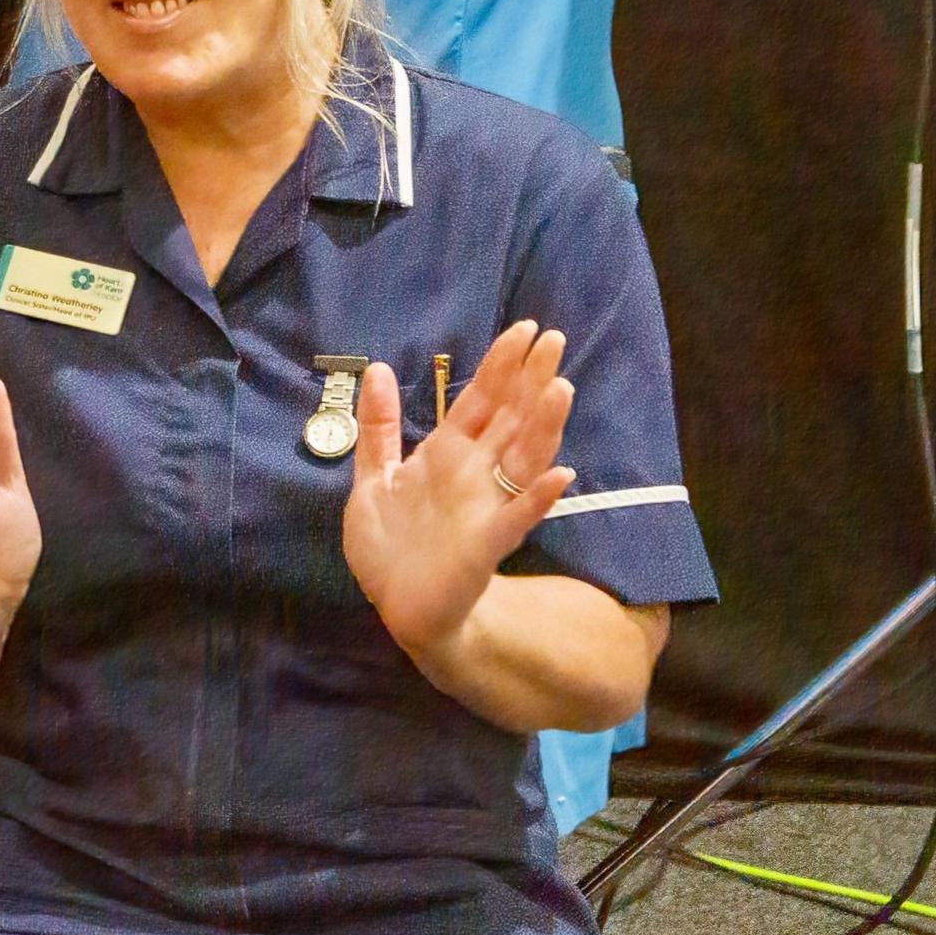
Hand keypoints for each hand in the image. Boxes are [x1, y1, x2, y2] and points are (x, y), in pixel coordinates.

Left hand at [342, 322, 576, 658]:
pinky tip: (560, 477)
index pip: (481, 400)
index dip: (501, 366)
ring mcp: (485, 508)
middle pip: (510, 418)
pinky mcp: (485, 545)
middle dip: (530, 379)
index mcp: (448, 455)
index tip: (526, 328)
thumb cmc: (390, 545)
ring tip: (561, 388)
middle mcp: (474, 474)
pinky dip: (537, 499)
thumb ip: (379, 426)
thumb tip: (376, 369)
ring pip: (522, 459)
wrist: (397, 606)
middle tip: (555, 339)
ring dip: (543, 426)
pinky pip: (516, 519)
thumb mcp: (374, 477)